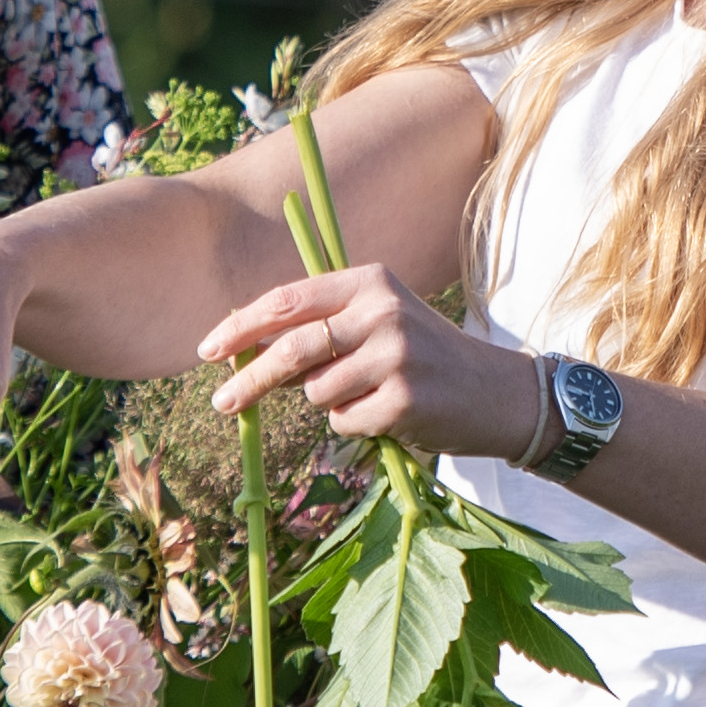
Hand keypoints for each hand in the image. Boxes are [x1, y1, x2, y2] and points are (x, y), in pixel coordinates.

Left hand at [199, 264, 520, 461]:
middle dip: (250, 379)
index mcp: (370, 282)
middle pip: (292, 348)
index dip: (241, 326)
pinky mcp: (404, 400)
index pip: (288, 301)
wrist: (496, 392)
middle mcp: (383, 311)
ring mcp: (395, 356)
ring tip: (369, 396)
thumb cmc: (425, 357)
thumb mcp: (377, 324)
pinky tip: (390, 414)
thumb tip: (246, 351)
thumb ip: (320, 330)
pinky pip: (345, 421)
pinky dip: (355, 425)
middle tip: (222, 402)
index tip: (208, 350)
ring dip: (328, 403)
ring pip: (317, 392)